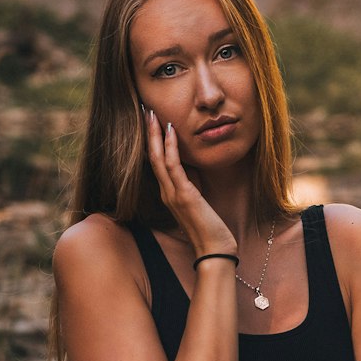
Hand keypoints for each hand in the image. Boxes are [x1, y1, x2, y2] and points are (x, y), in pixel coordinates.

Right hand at [143, 109, 235, 258]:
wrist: (214, 250)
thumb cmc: (209, 228)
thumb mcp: (199, 201)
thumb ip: (192, 184)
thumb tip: (193, 166)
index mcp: (168, 193)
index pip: (156, 163)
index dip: (153, 142)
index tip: (152, 122)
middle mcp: (166, 192)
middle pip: (152, 157)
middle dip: (149, 133)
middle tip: (146, 110)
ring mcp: (172, 194)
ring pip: (158, 158)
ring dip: (156, 135)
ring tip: (153, 114)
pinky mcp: (184, 195)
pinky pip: (173, 166)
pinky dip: (171, 147)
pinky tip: (171, 130)